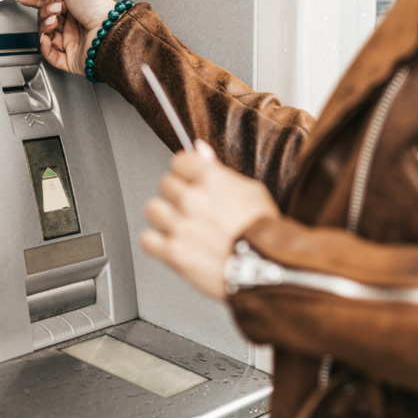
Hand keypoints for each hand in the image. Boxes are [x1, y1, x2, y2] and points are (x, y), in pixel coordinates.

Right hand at [15, 0, 116, 74]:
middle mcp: (73, 24)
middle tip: (53, 8)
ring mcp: (71, 42)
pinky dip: (45, 46)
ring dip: (45, 26)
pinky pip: (50, 55)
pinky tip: (47, 38)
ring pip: (45, 35)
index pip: (47, 2)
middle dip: (44, 12)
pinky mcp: (70, 59)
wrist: (108, 33)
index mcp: (75, 7)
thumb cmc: (99, 10)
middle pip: (44, 18)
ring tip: (55, 21)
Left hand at [140, 141, 280, 299]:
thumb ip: (219, 169)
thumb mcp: (251, 190)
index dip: (185, 172)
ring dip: (164, 217)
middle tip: (192, 208)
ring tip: (181, 227)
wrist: (270, 268)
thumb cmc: (266, 231)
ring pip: (153, 209)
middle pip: (164, 184)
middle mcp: (192, 199)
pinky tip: (173, 244)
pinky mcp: (174, 253)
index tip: (188, 180)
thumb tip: (199, 149)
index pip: (179, 161)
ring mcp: (181, 226)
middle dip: (176, 195)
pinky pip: (147, 240)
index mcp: (211, 179)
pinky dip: (157, 243)